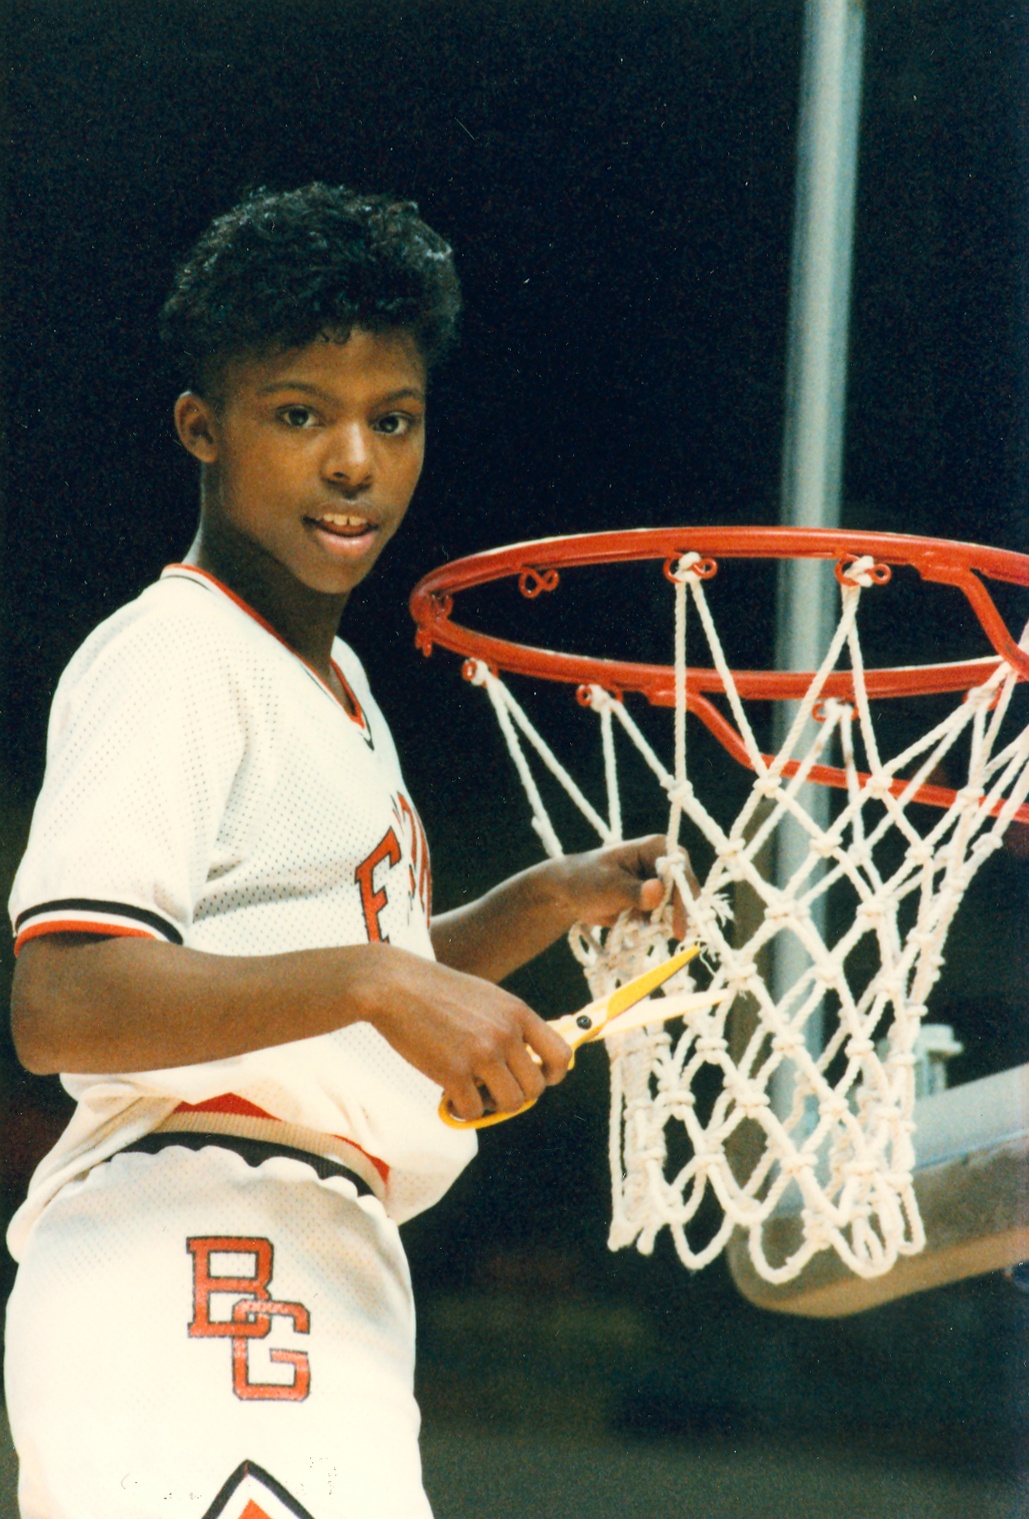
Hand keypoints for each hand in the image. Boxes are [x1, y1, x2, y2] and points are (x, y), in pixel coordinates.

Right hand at [368, 951, 571, 1122]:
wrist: (396, 986)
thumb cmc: (438, 991)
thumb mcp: (488, 997)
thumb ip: (510, 1024)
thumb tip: (529, 1059)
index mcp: (518, 1013)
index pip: (561, 1055)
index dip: (554, 1074)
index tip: (538, 1078)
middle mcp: (505, 1034)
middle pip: (535, 1087)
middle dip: (517, 1094)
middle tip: (494, 1089)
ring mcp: (480, 1054)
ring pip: (510, 1103)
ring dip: (493, 1106)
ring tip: (473, 1093)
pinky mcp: (453, 1072)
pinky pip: (472, 1110)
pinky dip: (463, 1111)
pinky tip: (451, 1097)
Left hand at [551, 835, 693, 940]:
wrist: (568, 894)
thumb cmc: (586, 881)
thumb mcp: (608, 887)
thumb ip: (634, 892)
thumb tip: (657, 891)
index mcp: (656, 848)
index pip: (680, 872)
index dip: (684, 897)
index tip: (679, 923)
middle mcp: (663, 864)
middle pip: (685, 891)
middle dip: (678, 913)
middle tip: (674, 935)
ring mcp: (660, 884)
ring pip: (677, 907)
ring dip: (665, 922)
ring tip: (643, 928)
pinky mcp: (654, 902)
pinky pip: (666, 918)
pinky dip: (656, 927)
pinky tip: (639, 928)